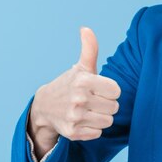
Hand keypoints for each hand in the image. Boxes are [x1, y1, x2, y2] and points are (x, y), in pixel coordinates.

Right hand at [30, 27, 121, 141]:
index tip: (100, 89)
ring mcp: (74, 117)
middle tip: (94, 101)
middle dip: (107, 104)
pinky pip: (98, 133)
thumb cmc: (70, 84)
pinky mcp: (72, 132)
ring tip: (90, 111)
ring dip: (101, 117)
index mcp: (83, 81)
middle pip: (114, 107)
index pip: (116, 91)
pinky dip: (93, 128)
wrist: (45, 106)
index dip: (110, 90)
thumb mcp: (81, 67)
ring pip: (108, 121)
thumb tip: (86, 28)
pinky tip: (83, 120)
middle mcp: (78, 99)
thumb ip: (89, 49)